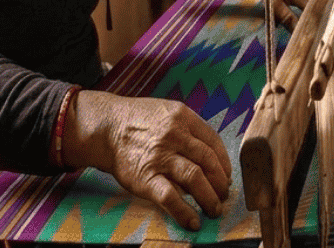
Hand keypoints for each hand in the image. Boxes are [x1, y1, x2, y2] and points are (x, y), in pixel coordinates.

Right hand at [62, 91, 231, 229]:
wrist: (106, 127)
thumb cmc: (139, 122)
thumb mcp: (167, 113)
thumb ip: (189, 130)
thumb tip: (211, 160)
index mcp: (184, 118)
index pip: (214, 143)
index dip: (224, 163)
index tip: (226, 176)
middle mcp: (175, 135)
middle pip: (209, 162)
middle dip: (221, 183)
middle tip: (223, 195)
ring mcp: (160, 156)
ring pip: (195, 178)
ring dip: (210, 198)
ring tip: (214, 209)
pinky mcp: (146, 177)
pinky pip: (171, 197)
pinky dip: (185, 212)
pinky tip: (193, 221)